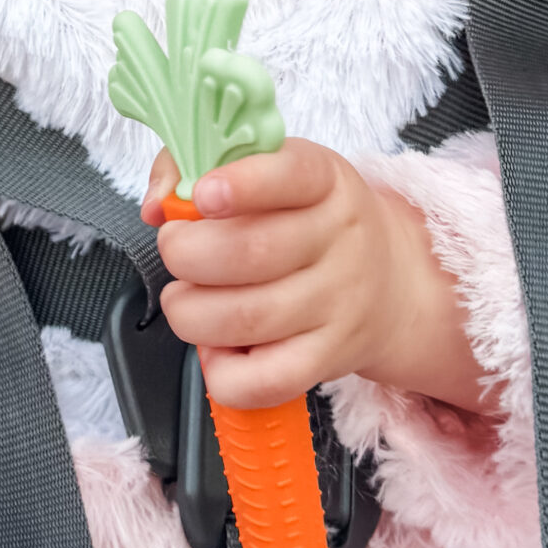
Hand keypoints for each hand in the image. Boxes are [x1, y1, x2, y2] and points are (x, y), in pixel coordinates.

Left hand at [143, 141, 477, 412]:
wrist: (391, 286)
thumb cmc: (309, 222)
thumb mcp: (273, 172)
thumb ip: (199, 167)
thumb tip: (156, 203)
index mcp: (325, 182)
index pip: (293, 174)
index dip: (243, 183)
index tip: (203, 195)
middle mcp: (338, 242)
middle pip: (251, 253)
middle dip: (186, 254)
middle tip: (175, 249)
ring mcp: (336, 305)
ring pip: (245, 319)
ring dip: (189, 312)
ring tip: (185, 299)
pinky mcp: (327, 359)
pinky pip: (263, 381)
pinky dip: (221, 371)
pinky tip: (215, 347)